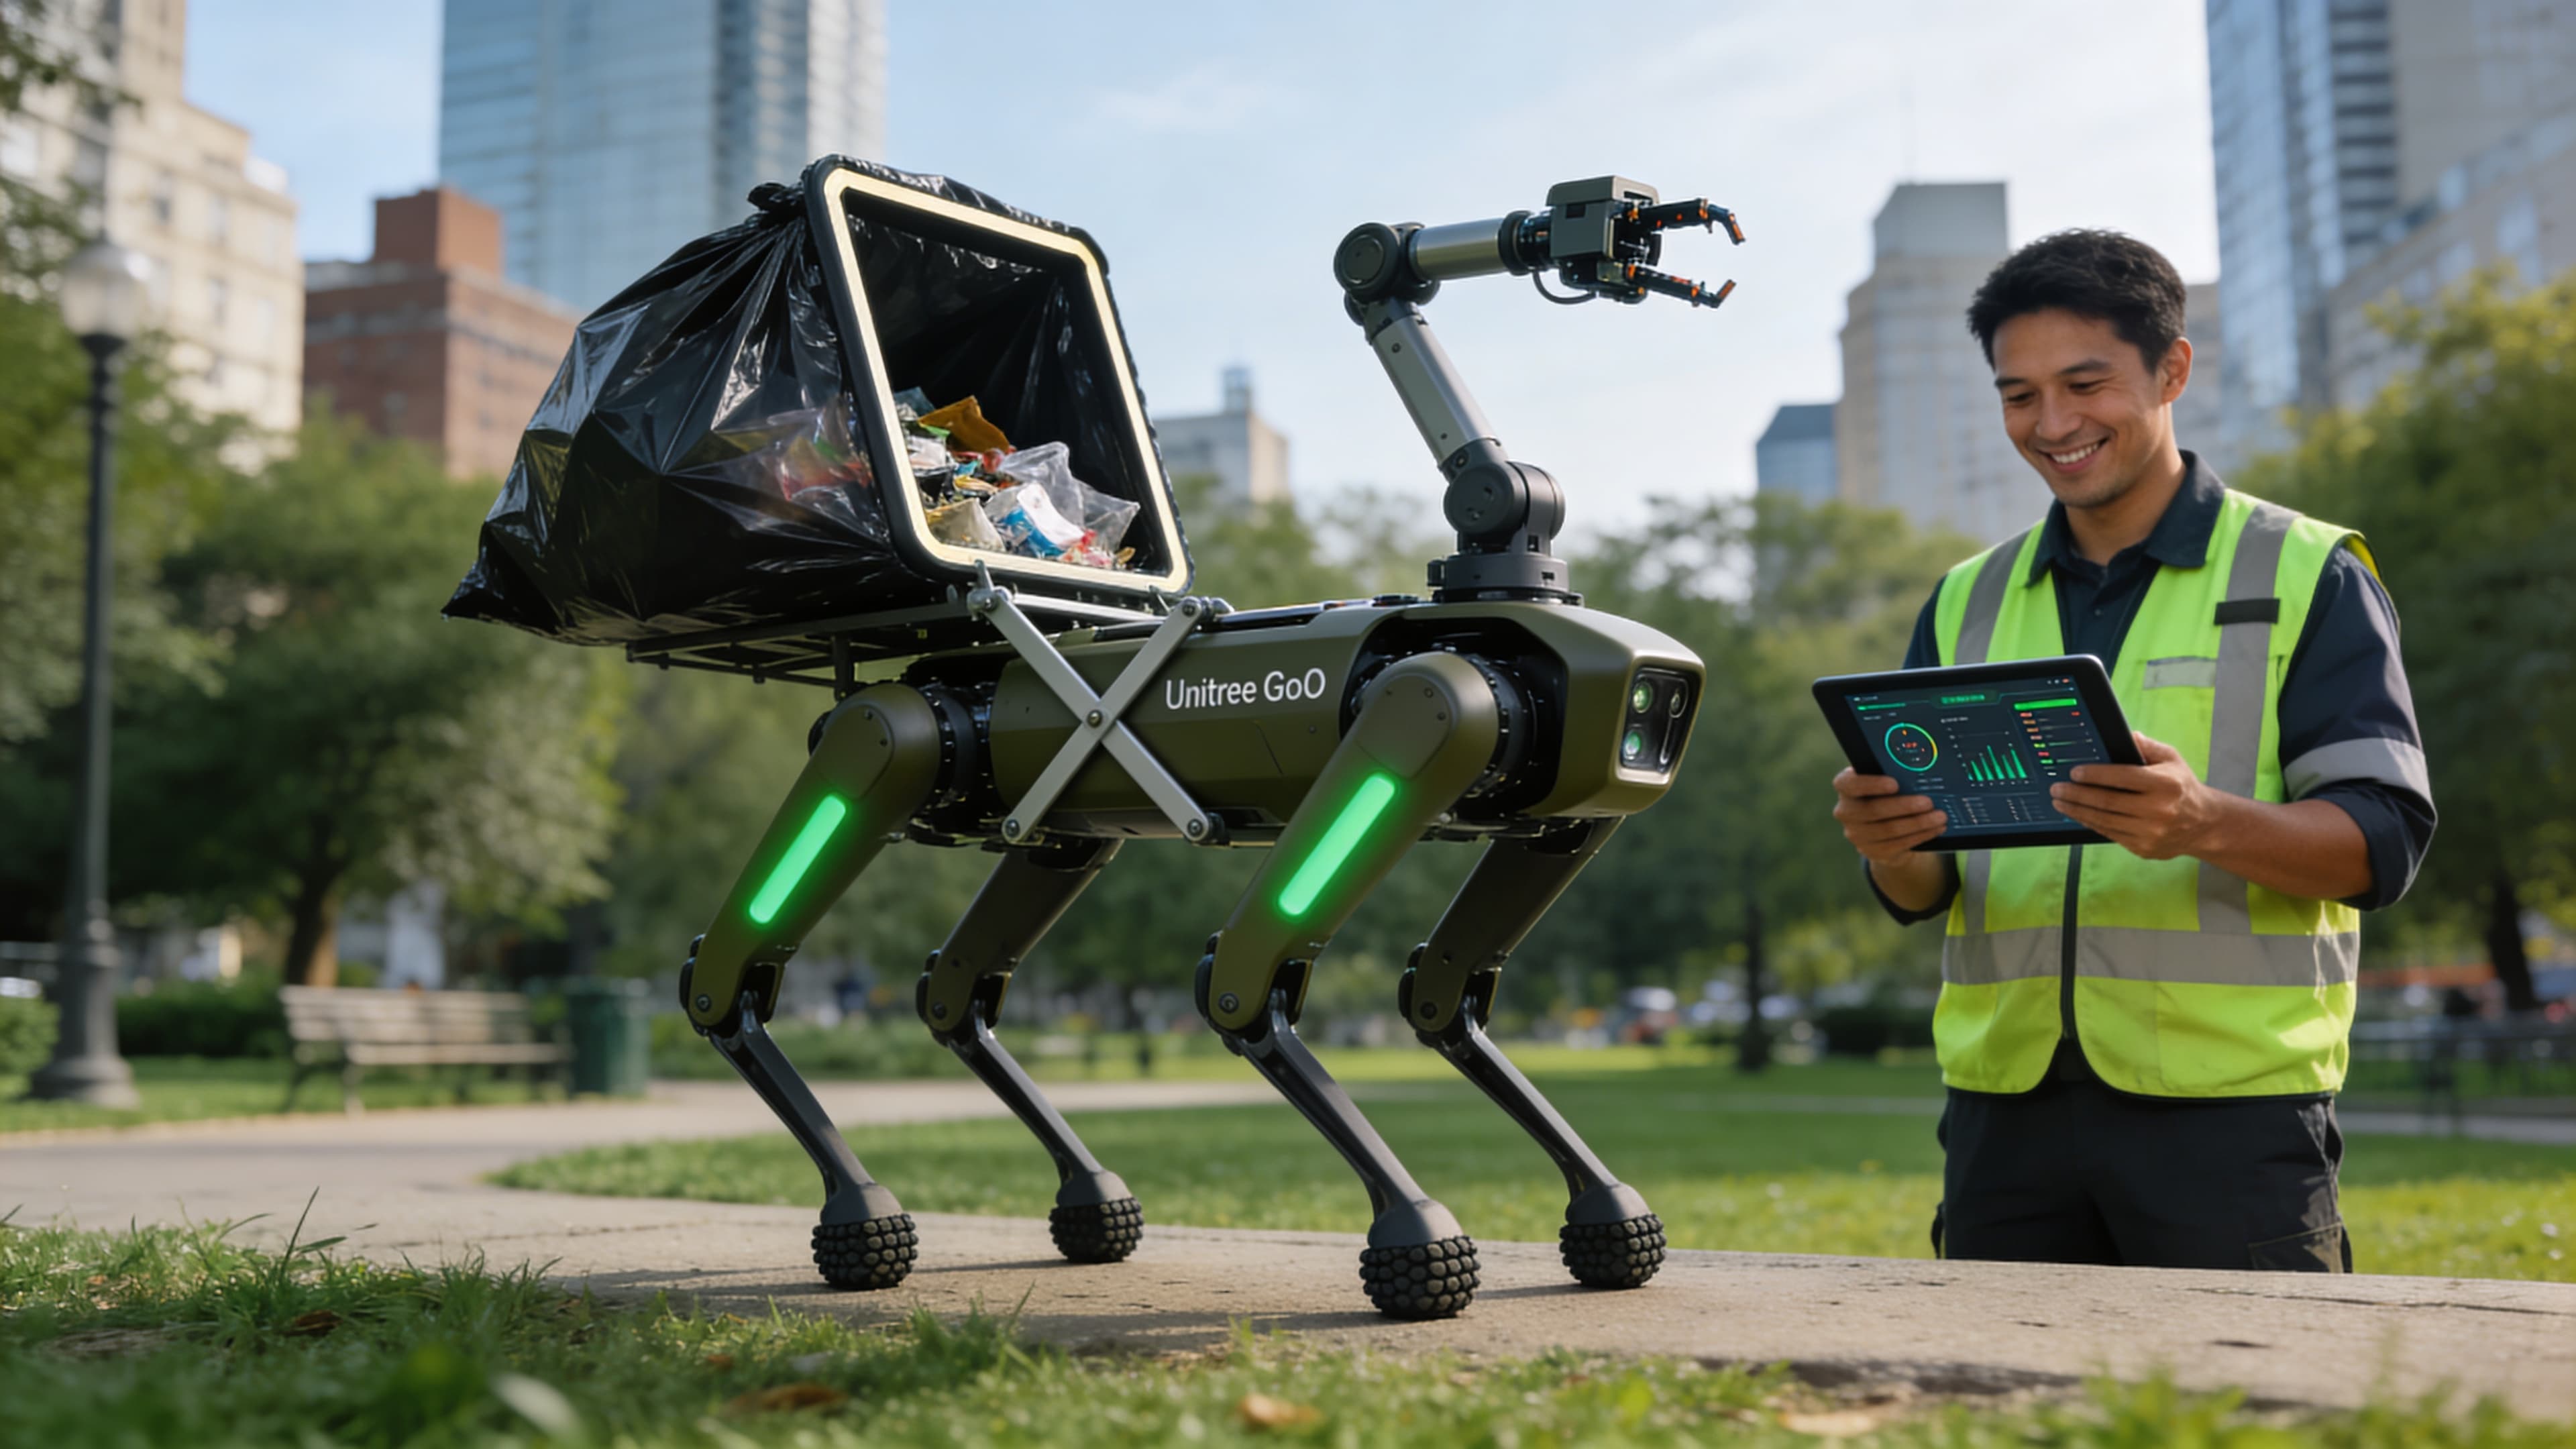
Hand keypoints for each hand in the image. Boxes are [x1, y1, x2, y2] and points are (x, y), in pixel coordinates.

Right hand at [1832, 768, 1947, 864]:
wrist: (1884, 826)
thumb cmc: (1887, 794)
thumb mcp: (1885, 781)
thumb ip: (1893, 775)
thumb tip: (1919, 773)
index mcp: (1845, 787)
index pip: (1849, 784)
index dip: (1871, 784)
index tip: (1895, 783)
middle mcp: (1845, 812)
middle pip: (1873, 810)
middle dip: (1904, 806)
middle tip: (1928, 802)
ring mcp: (1857, 835)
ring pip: (1889, 830)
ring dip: (1918, 823)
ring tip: (1940, 816)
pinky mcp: (1872, 851)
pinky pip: (1899, 844)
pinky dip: (1921, 835)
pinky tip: (1936, 829)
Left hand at [2050, 731, 2225, 859]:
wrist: (2204, 824)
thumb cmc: (2182, 787)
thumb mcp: (2171, 760)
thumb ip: (2147, 746)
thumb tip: (2125, 734)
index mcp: (2165, 784)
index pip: (2122, 777)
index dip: (2094, 775)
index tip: (2073, 772)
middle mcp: (2159, 810)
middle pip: (2107, 801)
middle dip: (2077, 794)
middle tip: (2057, 788)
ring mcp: (2151, 832)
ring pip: (2105, 820)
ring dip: (2077, 810)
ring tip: (2060, 801)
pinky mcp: (2144, 848)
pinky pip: (2109, 834)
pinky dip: (2090, 823)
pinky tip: (2077, 814)